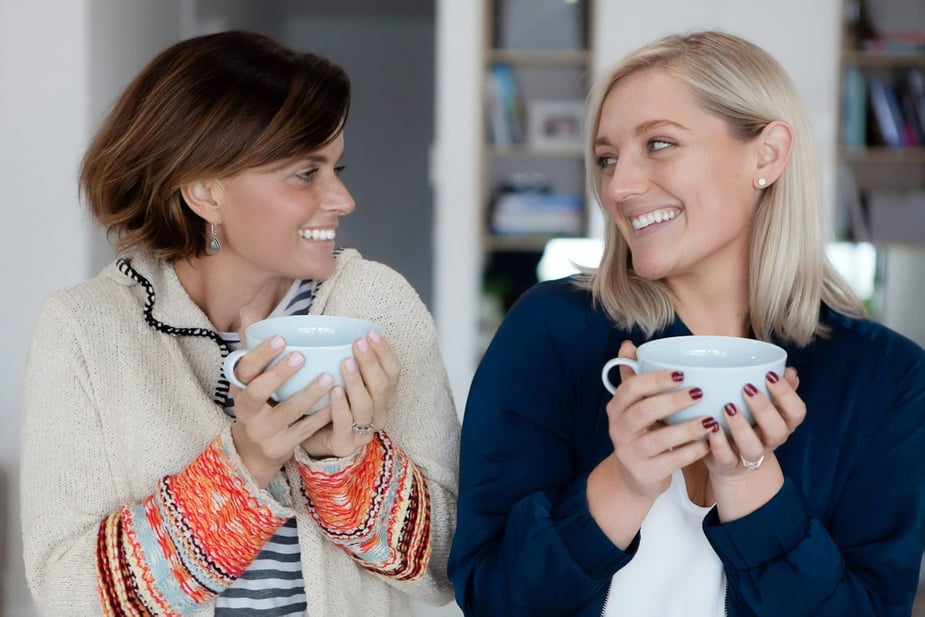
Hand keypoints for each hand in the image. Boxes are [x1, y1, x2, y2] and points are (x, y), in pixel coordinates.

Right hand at [228, 334, 336, 487]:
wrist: (254, 450)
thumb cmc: (259, 402)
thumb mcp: (250, 378)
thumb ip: (251, 345)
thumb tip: (249, 310)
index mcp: (239, 388)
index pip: (244, 369)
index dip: (260, 355)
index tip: (281, 338)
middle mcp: (246, 411)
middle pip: (258, 392)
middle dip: (279, 374)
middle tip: (302, 356)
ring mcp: (262, 431)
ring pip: (286, 413)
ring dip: (308, 394)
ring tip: (329, 377)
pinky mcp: (280, 447)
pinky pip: (303, 431)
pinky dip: (320, 416)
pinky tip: (336, 401)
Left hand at [301, 330, 400, 458]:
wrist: (312, 440)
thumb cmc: (328, 404)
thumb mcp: (345, 381)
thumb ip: (349, 362)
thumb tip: (343, 328)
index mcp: (384, 397)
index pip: (393, 372)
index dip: (385, 352)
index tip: (371, 333)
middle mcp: (379, 414)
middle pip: (382, 387)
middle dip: (371, 362)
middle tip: (357, 343)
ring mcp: (363, 431)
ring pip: (366, 405)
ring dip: (357, 381)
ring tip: (345, 362)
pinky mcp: (345, 444)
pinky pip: (345, 424)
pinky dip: (341, 405)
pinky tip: (335, 390)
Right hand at [604, 340, 715, 500]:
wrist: (634, 476)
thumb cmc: (641, 432)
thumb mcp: (633, 407)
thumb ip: (633, 377)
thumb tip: (628, 344)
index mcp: (617, 408)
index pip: (631, 388)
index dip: (656, 379)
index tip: (682, 373)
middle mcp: (619, 430)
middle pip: (644, 411)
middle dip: (673, 401)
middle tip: (699, 392)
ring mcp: (631, 453)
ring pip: (659, 439)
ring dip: (687, 428)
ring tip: (710, 420)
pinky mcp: (645, 473)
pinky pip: (672, 461)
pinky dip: (691, 452)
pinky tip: (706, 443)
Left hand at [703, 367, 803, 520]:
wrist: (735, 461)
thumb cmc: (752, 424)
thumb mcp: (767, 407)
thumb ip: (778, 389)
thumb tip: (789, 370)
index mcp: (783, 424)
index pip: (797, 412)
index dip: (786, 394)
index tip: (770, 375)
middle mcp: (770, 442)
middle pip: (777, 430)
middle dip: (764, 408)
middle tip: (747, 388)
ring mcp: (749, 455)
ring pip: (753, 448)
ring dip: (741, 427)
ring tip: (728, 407)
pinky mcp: (728, 463)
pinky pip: (726, 457)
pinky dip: (719, 442)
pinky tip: (712, 426)